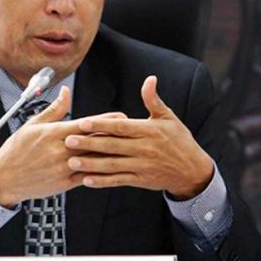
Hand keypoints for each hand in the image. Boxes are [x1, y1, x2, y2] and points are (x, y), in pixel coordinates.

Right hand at [0, 87, 126, 206]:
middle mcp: (61, 150)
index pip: (86, 124)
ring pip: (95, 160)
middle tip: (133, 132)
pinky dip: (101, 173)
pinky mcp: (64, 183)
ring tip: (129, 151)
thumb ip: (54, 110)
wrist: (4, 178)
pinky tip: (113, 170)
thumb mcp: (32, 125)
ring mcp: (64, 168)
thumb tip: (66, 93)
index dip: (106, 120)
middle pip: (95, 142)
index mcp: (54, 134)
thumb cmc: (17, 150)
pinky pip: (88, 177)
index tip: (121, 117)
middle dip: (115, 136)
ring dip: (112, 155)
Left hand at [64, 76, 213, 199]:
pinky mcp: (140, 179)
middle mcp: (144, 149)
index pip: (120, 127)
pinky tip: (86, 180)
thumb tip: (150, 79)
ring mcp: (141, 165)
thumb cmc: (179, 141)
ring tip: (72, 162)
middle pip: (112, 146)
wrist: (193, 170)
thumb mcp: (168, 118)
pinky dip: (102, 182)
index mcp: (148, 131)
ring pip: (112, 165)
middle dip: (89, 144)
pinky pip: (118, 180)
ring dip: (91, 164)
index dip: (101, 125)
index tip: (82, 123)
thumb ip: (154, 100)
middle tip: (68, 141)